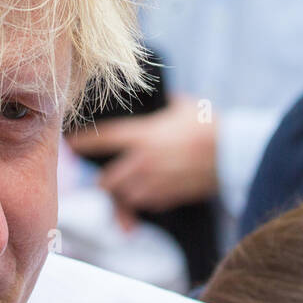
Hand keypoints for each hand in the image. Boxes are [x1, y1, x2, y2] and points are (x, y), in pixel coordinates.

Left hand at [66, 96, 218, 212]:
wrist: (232, 153)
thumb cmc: (209, 126)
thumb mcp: (183, 107)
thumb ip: (166, 105)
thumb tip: (164, 98)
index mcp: (142, 136)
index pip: (102, 140)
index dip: (82, 142)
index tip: (70, 144)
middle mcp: (142, 162)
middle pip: (107, 181)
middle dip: (104, 181)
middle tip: (105, 177)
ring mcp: (154, 183)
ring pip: (124, 197)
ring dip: (123, 195)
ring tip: (126, 190)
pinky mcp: (168, 197)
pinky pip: (146, 205)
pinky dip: (144, 202)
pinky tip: (150, 194)